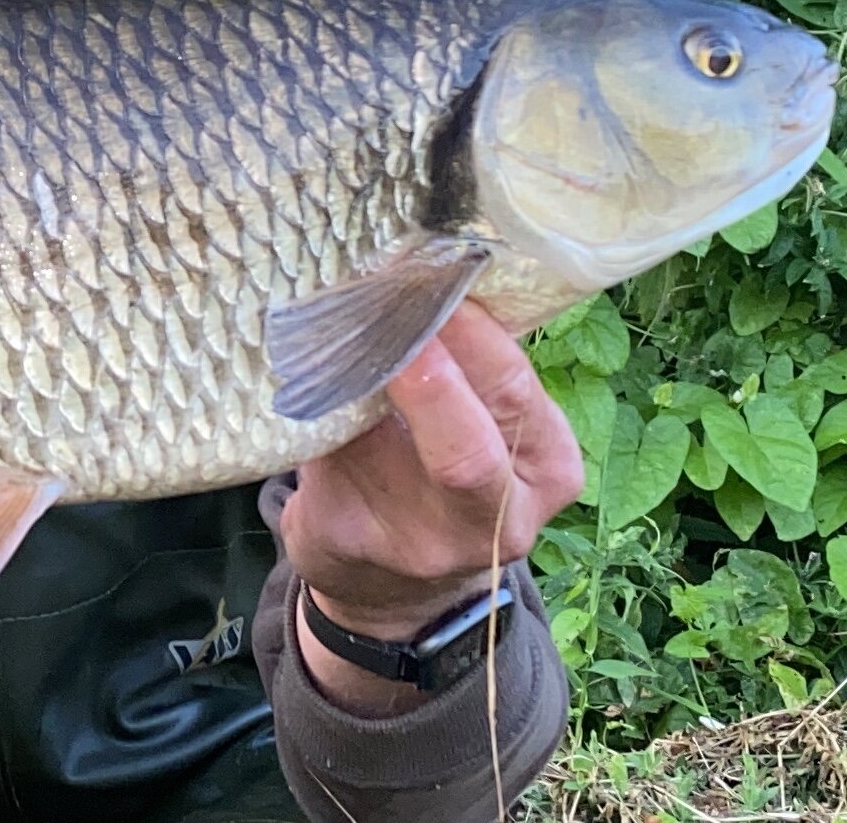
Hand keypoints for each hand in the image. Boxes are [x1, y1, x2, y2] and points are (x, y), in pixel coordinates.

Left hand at [278, 301, 583, 711]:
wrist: (390, 582)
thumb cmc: (441, 474)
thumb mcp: (489, 427)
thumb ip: (470, 365)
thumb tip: (420, 266)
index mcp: (548, 467)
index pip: (513, 388)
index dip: (466, 331)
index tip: (424, 273)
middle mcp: (500, 517)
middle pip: (463, 446)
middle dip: (420, 370)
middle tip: (382, 302)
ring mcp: (423, 544)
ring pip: (374, 440)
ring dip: (349, 373)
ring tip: (330, 315)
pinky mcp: (349, 542)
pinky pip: (324, 454)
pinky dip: (310, 402)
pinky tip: (298, 366)